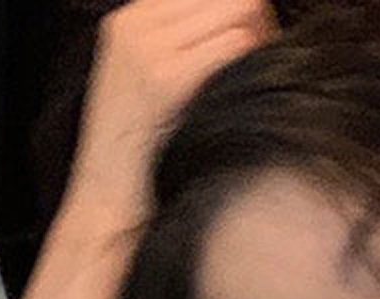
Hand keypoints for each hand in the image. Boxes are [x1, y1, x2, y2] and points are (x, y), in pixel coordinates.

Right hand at [65, 0, 277, 234]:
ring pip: (232, 11)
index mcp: (131, 20)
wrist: (108, 197)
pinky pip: (231, 45)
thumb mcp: (157, 87)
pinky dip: (252, 58)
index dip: (239, 9)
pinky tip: (254, 86)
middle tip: (270, 53)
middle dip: (255, 18)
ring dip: (259, 39)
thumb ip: (186, 50)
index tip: (261, 35)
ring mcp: (147, 49)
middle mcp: (136, 25)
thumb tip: (247, 25)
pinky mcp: (165, 78)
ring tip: (263, 75)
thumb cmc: (146, 155)